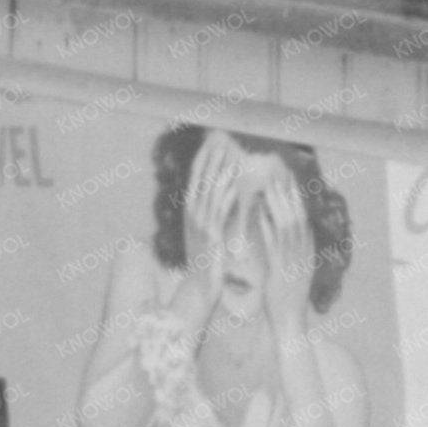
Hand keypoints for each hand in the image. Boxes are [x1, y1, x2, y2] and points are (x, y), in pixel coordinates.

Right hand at [180, 131, 242, 320]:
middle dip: (209, 161)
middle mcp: (192, 216)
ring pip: (209, 194)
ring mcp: (200, 226)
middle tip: (219, 141)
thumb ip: (210, 213)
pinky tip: (236, 186)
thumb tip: (219, 193)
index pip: (195, 179)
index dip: (202, 160)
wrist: (201, 285)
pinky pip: (219, 213)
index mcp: (191, 212)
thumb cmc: (207, 258)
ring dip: (219, 174)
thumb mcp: (205, 231)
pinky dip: (226, 198)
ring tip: (229, 157)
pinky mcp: (211, 237)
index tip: (210, 142)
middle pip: (200, 182)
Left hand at [253, 169, 316, 344]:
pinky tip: (260, 213)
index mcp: (307, 250)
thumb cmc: (286, 296)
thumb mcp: (290, 267)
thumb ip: (285, 247)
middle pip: (298, 215)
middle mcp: (303, 252)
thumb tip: (275, 225)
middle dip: (289, 193)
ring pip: (288, 225)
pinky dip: (268, 226)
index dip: (296, 196)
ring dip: (278, 204)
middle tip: (280, 172)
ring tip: (269, 184)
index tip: (287, 177)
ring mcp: (294, 260)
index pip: (303, 217)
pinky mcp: (282, 269)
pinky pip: (275, 243)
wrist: (290, 322)